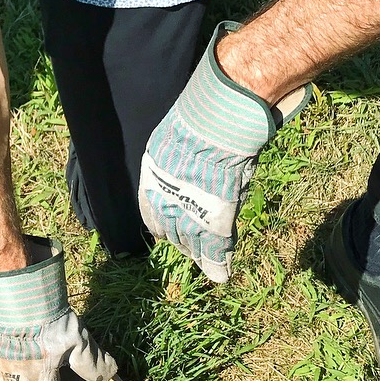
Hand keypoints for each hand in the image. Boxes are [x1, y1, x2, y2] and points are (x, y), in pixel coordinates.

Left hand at [139, 21, 309, 282]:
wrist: (227, 106)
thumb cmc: (207, 110)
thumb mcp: (178, 134)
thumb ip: (179, 157)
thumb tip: (189, 162)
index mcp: (154, 171)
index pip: (152, 210)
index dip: (163, 222)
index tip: (168, 231)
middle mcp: (165, 191)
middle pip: (170, 228)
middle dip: (181, 239)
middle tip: (191, 251)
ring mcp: (189, 202)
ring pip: (191, 239)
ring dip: (199, 252)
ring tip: (208, 267)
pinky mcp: (215, 211)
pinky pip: (214, 242)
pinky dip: (217, 259)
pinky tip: (219, 273)